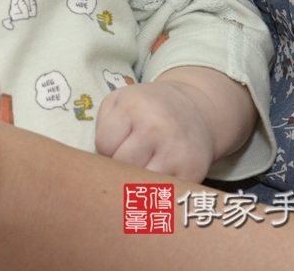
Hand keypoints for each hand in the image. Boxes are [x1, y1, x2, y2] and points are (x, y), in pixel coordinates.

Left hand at [94, 79, 217, 182]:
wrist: (195, 108)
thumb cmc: (148, 107)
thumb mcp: (120, 100)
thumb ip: (103, 125)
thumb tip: (97, 163)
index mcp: (134, 107)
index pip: (105, 145)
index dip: (106, 148)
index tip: (117, 143)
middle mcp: (157, 128)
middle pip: (122, 165)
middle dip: (119, 166)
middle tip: (128, 159)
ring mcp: (176, 152)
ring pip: (140, 183)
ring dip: (136, 180)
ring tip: (141, 168)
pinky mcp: (192, 172)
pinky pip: (162, 192)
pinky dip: (157, 191)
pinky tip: (158, 178)